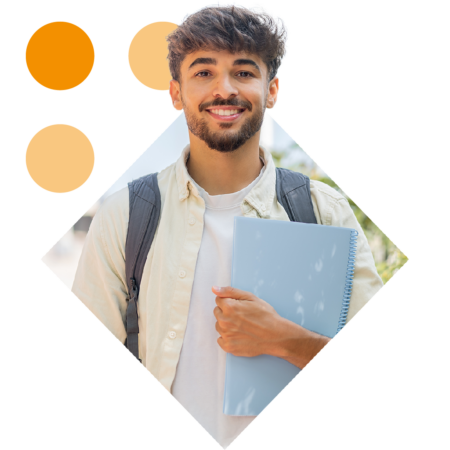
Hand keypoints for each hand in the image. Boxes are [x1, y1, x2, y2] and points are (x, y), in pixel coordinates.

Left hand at [212, 286, 331, 368]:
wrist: (276, 335)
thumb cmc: (265, 315)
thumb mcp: (250, 297)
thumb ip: (229, 291)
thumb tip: (214, 289)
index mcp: (229, 307)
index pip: (218, 300)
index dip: (229, 302)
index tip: (239, 306)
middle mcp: (224, 321)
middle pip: (217, 313)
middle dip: (226, 312)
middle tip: (241, 316)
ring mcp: (226, 335)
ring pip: (219, 326)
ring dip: (227, 325)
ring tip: (242, 326)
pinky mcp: (228, 347)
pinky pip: (221, 339)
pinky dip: (228, 337)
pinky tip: (240, 335)